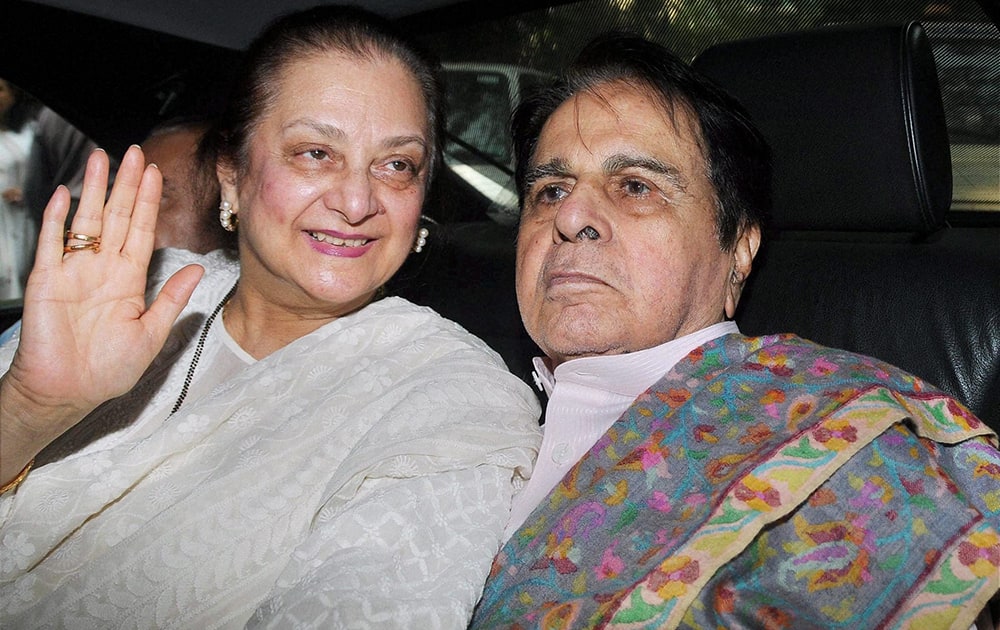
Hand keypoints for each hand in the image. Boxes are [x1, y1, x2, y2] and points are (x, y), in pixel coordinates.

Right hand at [1, 146, 203, 480]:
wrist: (68, 392)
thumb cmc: (108, 370)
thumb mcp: (152, 334)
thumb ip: (172, 299)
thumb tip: (199, 269)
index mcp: (128, 281)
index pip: (140, 231)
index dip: (147, 202)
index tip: (155, 173)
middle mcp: (102, 270)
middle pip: (115, 217)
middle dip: (125, 185)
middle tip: (134, 152)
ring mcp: (73, 272)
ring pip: (85, 221)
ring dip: (93, 190)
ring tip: (102, 158)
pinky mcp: (47, 281)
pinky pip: (52, 243)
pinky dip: (58, 219)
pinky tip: (67, 194)